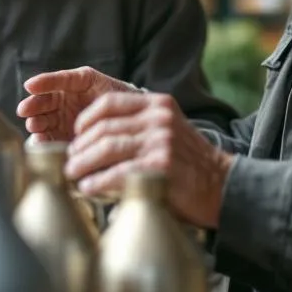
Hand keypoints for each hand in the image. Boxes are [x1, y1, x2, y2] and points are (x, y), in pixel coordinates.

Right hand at [17, 66, 136, 142]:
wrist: (132, 116)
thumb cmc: (109, 90)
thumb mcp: (87, 78)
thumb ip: (65, 79)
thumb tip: (30, 84)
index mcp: (62, 90)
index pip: (45, 88)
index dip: (38, 87)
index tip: (29, 87)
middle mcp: (58, 108)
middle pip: (40, 108)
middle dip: (32, 109)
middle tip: (27, 111)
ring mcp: (61, 126)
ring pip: (42, 126)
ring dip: (36, 127)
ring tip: (36, 128)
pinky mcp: (66, 144)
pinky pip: (51, 144)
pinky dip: (44, 144)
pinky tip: (41, 143)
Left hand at [66, 92, 236, 228]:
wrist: (222, 185)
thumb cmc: (187, 164)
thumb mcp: (165, 131)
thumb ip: (136, 127)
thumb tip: (90, 140)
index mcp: (157, 104)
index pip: (108, 103)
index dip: (85, 120)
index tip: (75, 135)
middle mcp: (158, 118)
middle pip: (104, 127)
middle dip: (80, 146)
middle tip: (69, 161)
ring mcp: (161, 140)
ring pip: (107, 148)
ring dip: (83, 163)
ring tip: (73, 175)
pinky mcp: (161, 166)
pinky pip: (118, 172)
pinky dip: (98, 181)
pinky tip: (89, 188)